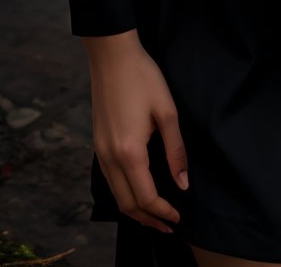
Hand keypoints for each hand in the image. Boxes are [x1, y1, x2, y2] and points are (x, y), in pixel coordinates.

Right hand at [83, 31, 189, 232]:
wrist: (112, 56)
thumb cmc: (142, 77)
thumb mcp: (167, 111)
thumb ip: (175, 151)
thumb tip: (183, 184)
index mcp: (129, 152)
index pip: (146, 197)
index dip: (163, 212)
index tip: (179, 217)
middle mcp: (109, 158)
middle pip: (127, 204)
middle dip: (149, 219)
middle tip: (169, 225)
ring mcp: (99, 152)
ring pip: (115, 195)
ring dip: (135, 210)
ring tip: (156, 215)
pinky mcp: (97, 144)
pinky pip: (109, 181)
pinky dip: (124, 194)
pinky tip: (138, 191)